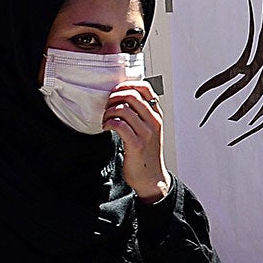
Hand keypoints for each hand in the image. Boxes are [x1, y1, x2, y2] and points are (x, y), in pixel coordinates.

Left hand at [105, 81, 170, 202]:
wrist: (152, 178)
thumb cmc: (147, 154)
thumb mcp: (149, 130)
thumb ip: (141, 114)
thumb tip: (124, 98)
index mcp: (156, 115)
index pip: (146, 88)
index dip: (127, 85)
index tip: (116, 91)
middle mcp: (153, 122)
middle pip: (131, 95)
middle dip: (114, 97)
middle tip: (108, 106)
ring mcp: (146, 133)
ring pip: (123, 109)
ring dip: (108, 112)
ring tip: (106, 119)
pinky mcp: (136, 144)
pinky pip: (119, 125)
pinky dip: (108, 123)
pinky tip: (107, 127)